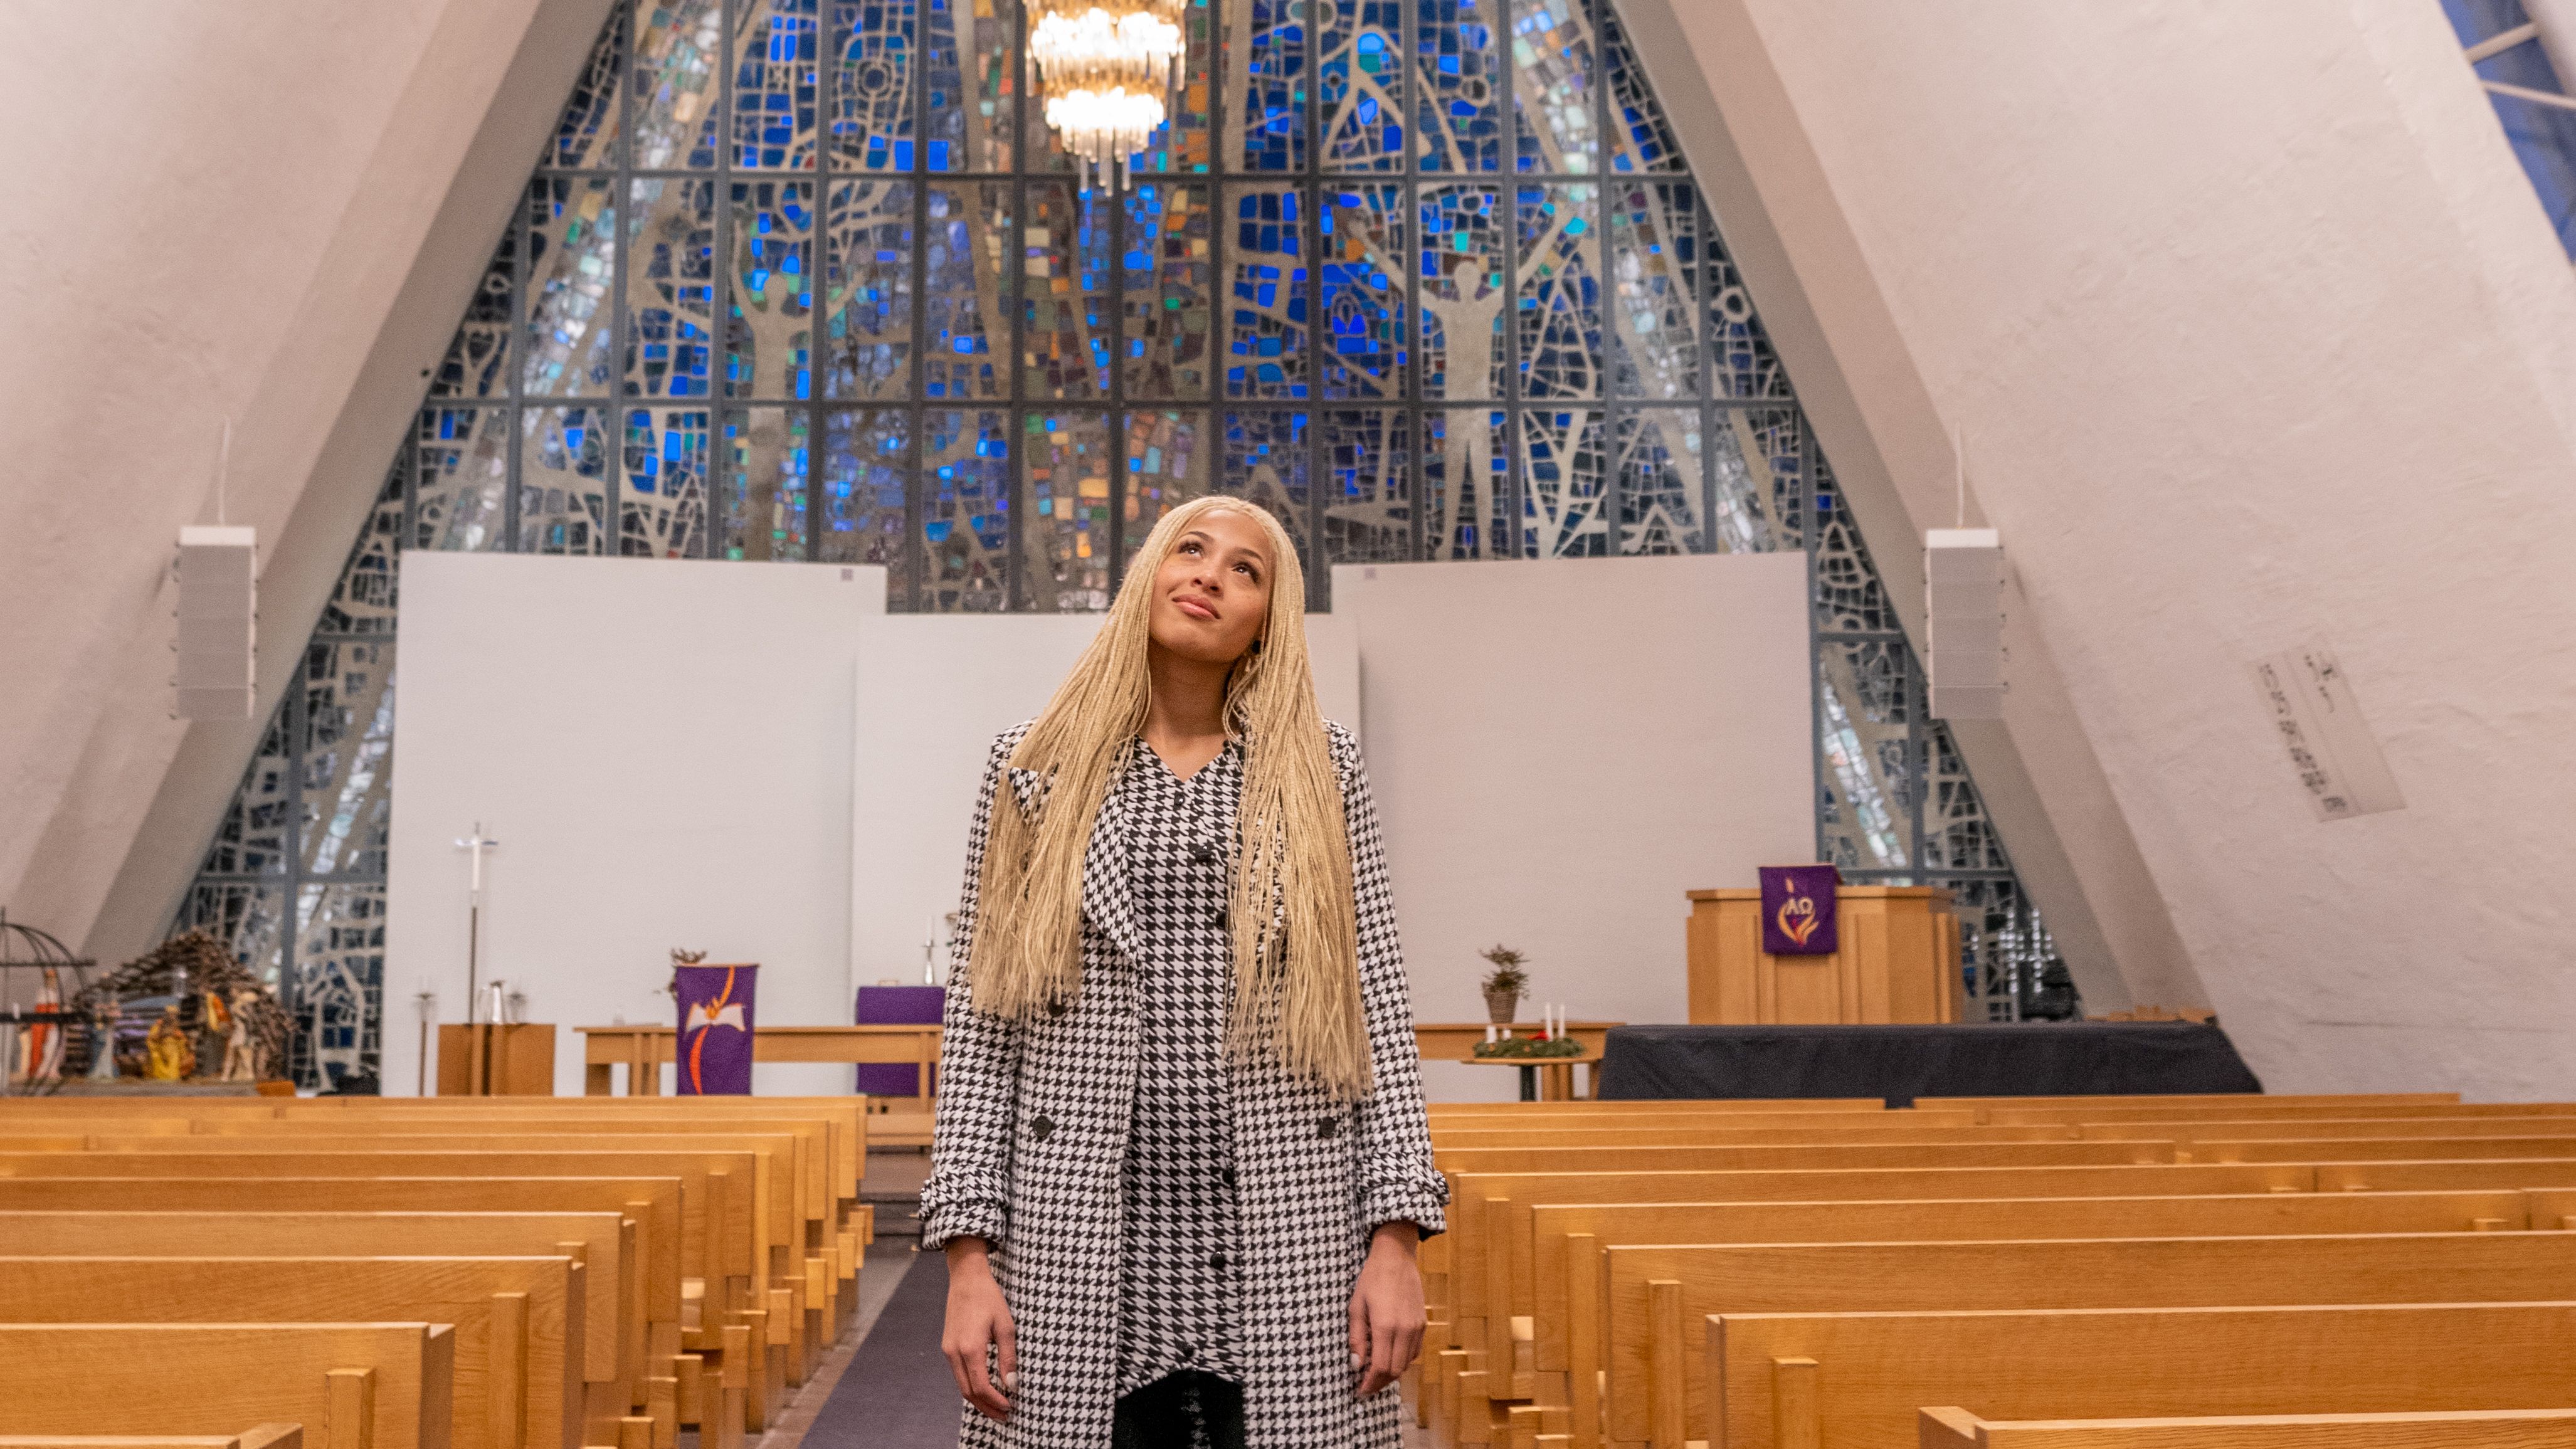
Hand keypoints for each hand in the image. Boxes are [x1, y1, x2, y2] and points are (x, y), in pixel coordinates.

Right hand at [943, 1238, 1015, 1419]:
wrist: (966, 1278)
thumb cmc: (989, 1298)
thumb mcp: (1006, 1326)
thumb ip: (1008, 1358)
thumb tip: (1011, 1385)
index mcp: (970, 1348)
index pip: (980, 1386)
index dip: (995, 1401)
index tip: (1009, 1407)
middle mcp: (954, 1352)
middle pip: (968, 1392)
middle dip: (986, 1407)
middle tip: (1004, 1415)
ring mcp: (948, 1350)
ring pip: (961, 1385)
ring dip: (978, 1399)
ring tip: (997, 1406)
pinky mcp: (948, 1346)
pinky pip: (958, 1373)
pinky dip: (971, 1386)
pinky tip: (984, 1388)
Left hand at [1347, 1222, 1425, 1397]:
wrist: (1396, 1258)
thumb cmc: (1371, 1279)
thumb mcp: (1356, 1307)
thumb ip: (1356, 1338)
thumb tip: (1356, 1364)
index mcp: (1385, 1326)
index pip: (1380, 1367)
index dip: (1370, 1383)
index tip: (1360, 1390)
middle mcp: (1405, 1330)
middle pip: (1395, 1370)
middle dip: (1379, 1383)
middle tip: (1366, 1385)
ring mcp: (1417, 1327)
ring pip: (1406, 1363)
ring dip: (1391, 1373)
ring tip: (1376, 1374)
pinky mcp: (1423, 1324)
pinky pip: (1414, 1351)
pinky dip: (1402, 1361)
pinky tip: (1390, 1358)